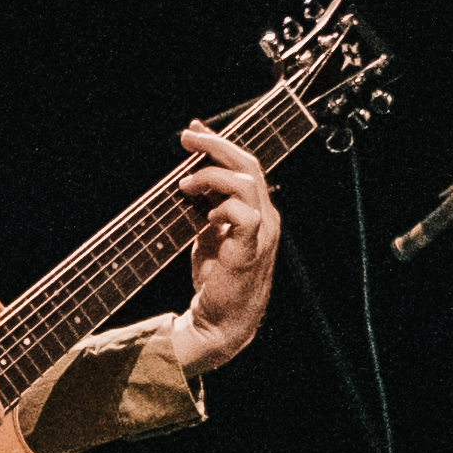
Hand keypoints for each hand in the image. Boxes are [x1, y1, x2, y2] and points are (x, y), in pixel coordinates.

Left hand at [162, 120, 284, 374]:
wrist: (221, 322)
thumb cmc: (216, 280)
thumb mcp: (209, 234)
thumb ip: (207, 207)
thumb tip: (190, 180)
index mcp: (258, 210)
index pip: (244, 166)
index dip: (220, 144)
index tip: (194, 130)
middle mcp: (266, 216)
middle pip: (248, 165)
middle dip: (216, 145)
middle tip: (187, 138)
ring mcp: (263, 232)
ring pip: (247, 182)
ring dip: (212, 176)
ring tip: (186, 184)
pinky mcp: (252, 248)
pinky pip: (245, 214)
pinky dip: (223, 208)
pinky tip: (207, 215)